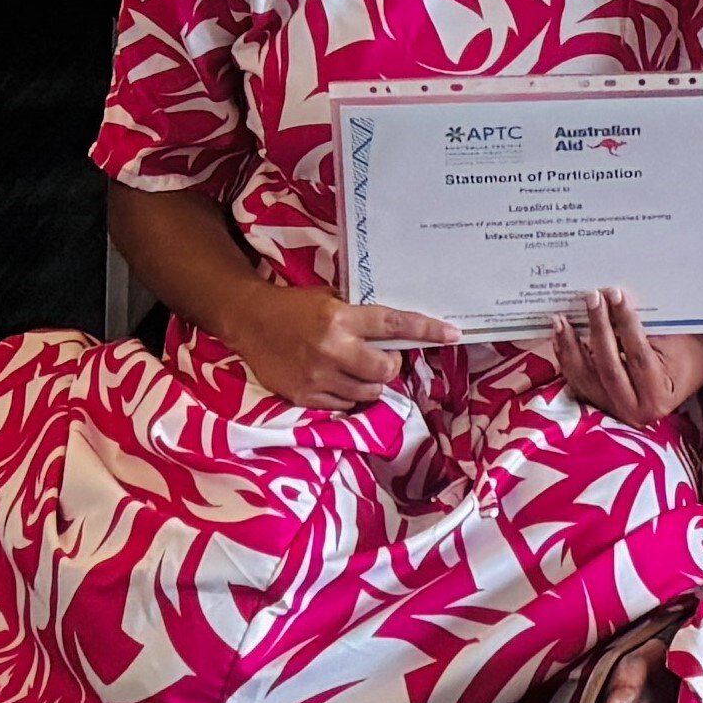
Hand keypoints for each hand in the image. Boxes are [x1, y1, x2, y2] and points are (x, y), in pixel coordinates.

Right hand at [219, 283, 456, 412]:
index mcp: (341, 318)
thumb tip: (397, 330)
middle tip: (380, 358)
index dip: (426, 330)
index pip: (394, 325)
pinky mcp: (304, 396)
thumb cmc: (294, 305)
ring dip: (370, 382)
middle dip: (390, 365)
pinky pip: (344, 405)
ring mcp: (317, 376)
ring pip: (368, 391)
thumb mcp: (330, 297)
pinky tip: (336, 380)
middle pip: (385, 369)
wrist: (249, 320)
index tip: (453, 334)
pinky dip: (348, 395)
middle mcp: (332, 348)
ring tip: (354, 368)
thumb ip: (360, 315)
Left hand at [536, 286, 702, 424]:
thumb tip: (619, 298)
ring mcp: (614, 410)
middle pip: (608, 367)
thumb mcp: (681, 339)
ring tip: (563, 318)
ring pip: (586, 378)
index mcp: (658, 396)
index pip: (638, 356)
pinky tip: (561, 337)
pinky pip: (578, 381)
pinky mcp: (600, 402)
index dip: (626, 324)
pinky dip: (567, 358)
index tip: (616, 295)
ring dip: (571, 346)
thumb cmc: (691, 354)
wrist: (690, 375)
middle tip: (593, 297)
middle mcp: (634, 411)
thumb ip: (652, 325)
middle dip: (598, 329)